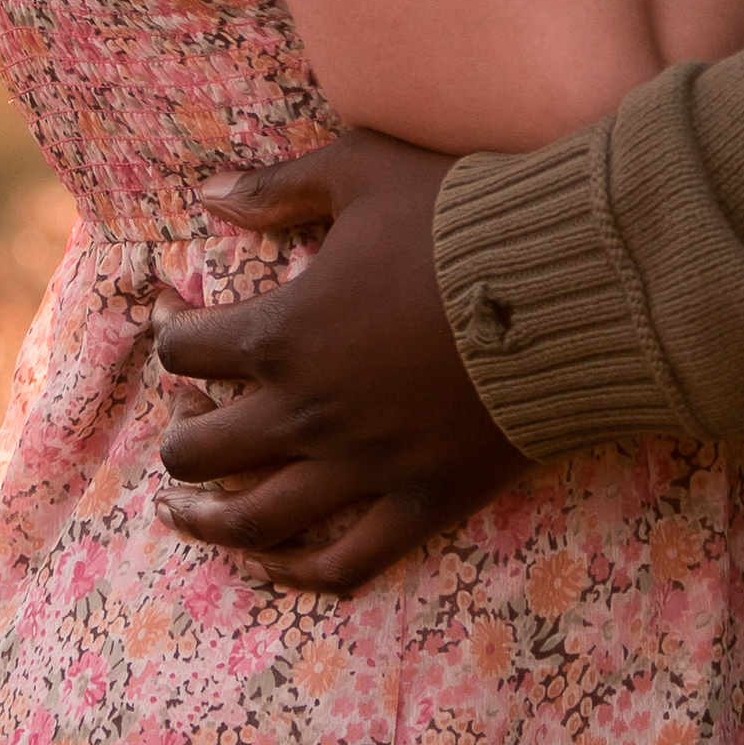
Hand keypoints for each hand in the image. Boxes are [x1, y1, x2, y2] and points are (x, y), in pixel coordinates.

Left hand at [150, 127, 524, 592]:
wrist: (568, 286)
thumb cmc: (464, 220)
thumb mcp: (363, 171)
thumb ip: (280, 187)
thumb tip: (209, 197)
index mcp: (282, 335)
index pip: (186, 352)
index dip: (175, 342)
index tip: (182, 337)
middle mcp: (307, 413)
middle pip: (201, 448)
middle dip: (181, 438)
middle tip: (185, 429)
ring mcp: (362, 468)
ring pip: (254, 519)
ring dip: (206, 519)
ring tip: (182, 516)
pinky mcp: (421, 503)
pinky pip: (344, 563)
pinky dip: (298, 573)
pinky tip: (274, 567)